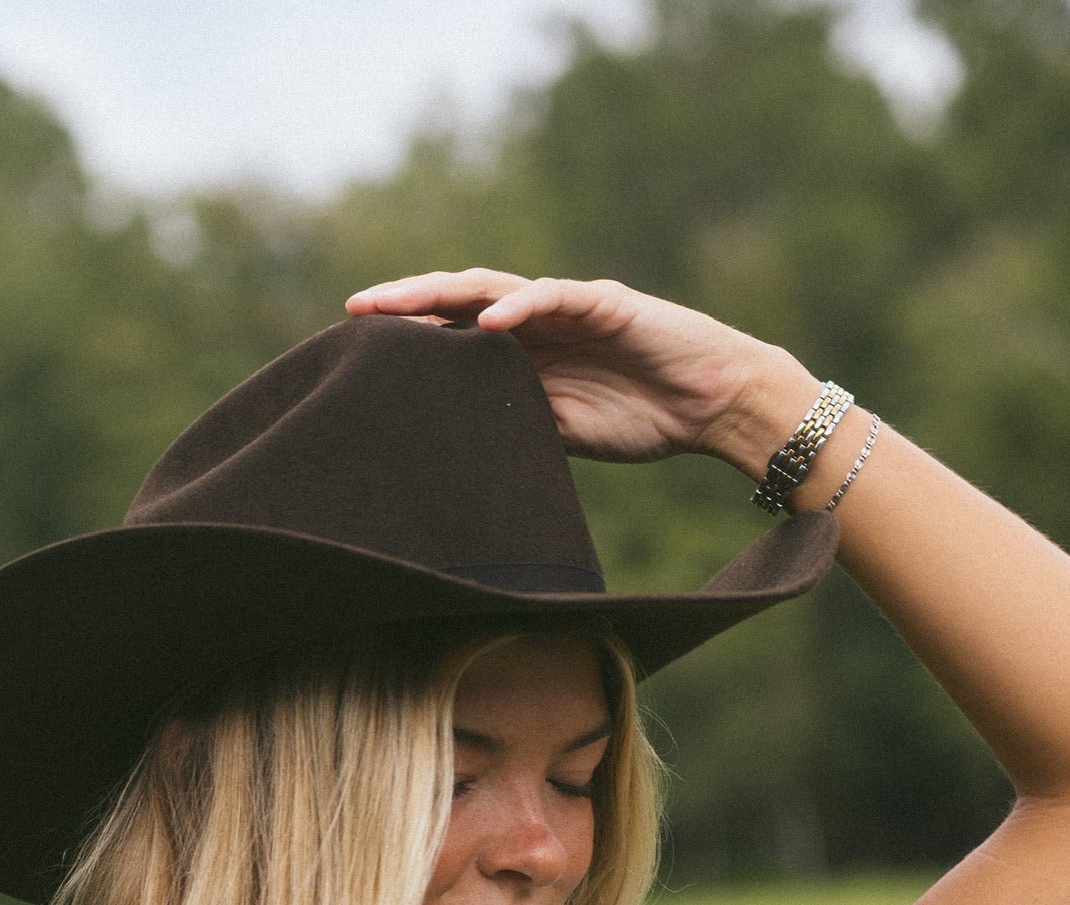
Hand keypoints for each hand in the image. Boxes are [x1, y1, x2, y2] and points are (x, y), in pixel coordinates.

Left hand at [345, 268, 814, 474]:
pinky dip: (522, 308)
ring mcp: (570, 306)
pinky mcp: (607, 303)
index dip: (408, 338)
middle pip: (460, 301)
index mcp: (523, 351)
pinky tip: (487, 322)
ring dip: (446, 293)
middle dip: (407, 303)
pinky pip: (557, 298)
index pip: (453, 335)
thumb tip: (454, 450)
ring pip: (496, 289)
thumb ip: (513, 425)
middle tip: (356, 311)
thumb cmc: (641, 416)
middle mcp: (537, 320)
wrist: (713, 404)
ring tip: (400, 304)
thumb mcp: (561, 433)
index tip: (356, 351)